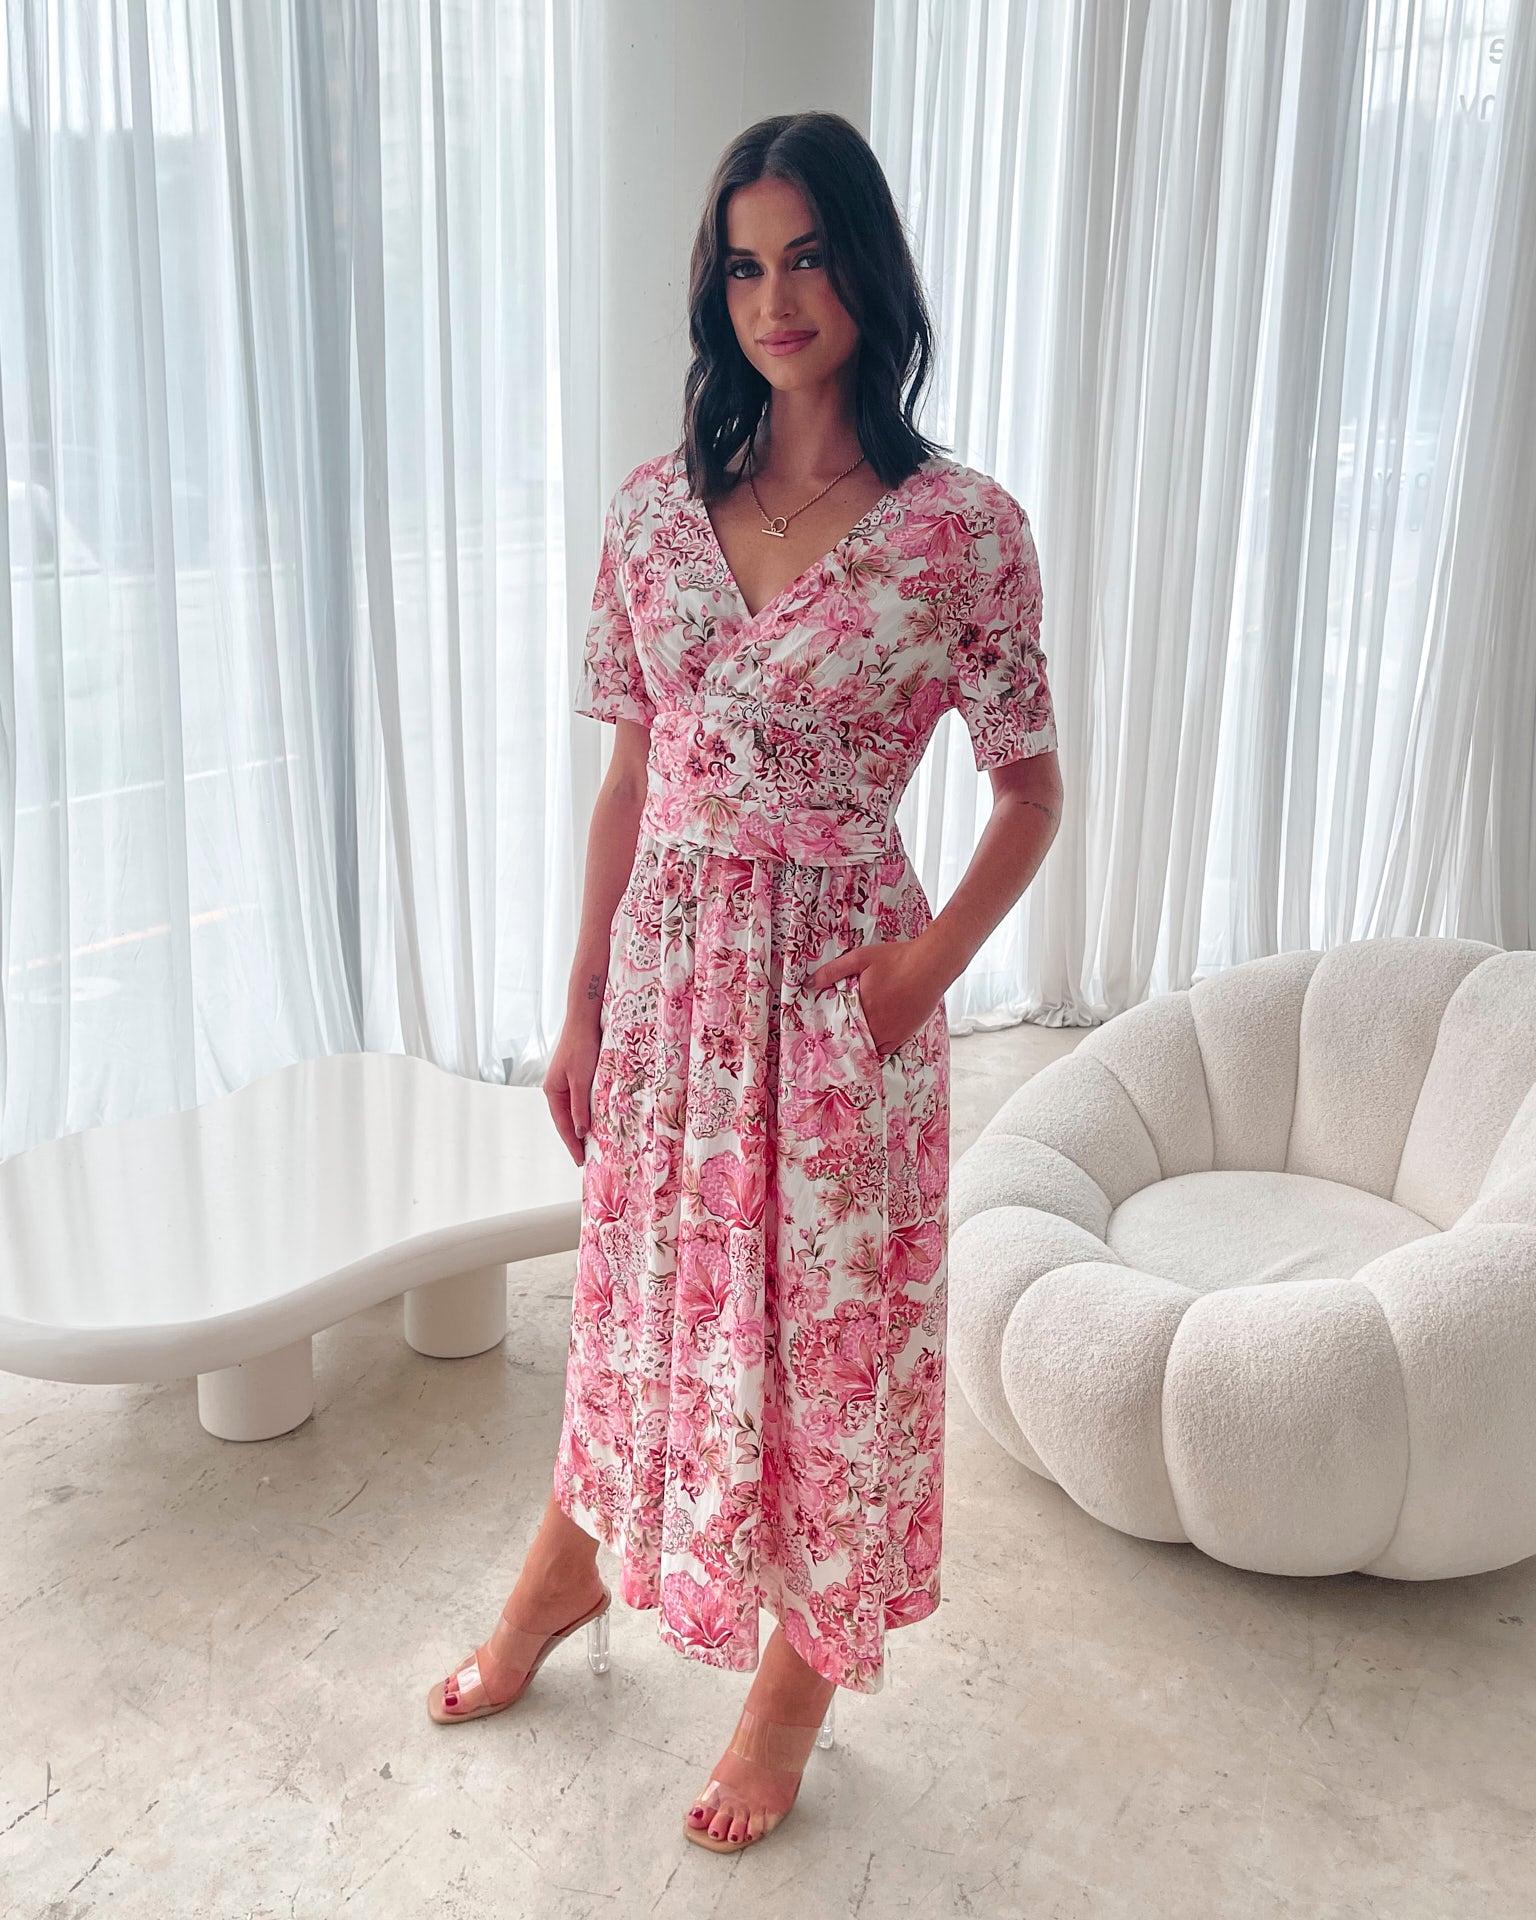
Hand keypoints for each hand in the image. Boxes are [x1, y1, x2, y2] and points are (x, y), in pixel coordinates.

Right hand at [543, 1007, 602, 1165]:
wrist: (585, 1020)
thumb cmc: (581, 1047)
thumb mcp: (581, 1080)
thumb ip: (580, 1107)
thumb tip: (580, 1132)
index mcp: (552, 1091)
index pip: (562, 1124)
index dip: (572, 1144)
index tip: (580, 1160)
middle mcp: (556, 1089)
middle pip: (565, 1120)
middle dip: (575, 1139)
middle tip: (586, 1157)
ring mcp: (566, 1082)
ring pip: (573, 1111)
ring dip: (581, 1126)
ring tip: (592, 1144)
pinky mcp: (576, 1076)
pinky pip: (580, 1101)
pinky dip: (586, 1113)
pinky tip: (595, 1120)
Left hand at [806, 937, 945, 1058]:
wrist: (931, 964)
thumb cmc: (898, 959)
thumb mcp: (860, 958)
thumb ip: (833, 971)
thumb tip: (809, 983)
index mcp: (862, 1006)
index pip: (839, 1028)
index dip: (829, 1034)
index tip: (821, 1039)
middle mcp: (876, 1024)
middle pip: (853, 1042)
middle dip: (844, 1043)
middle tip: (833, 1045)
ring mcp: (892, 1032)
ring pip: (870, 1049)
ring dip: (860, 1047)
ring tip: (850, 1047)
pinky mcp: (905, 1034)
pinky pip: (886, 1051)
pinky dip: (877, 1049)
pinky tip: (871, 1045)